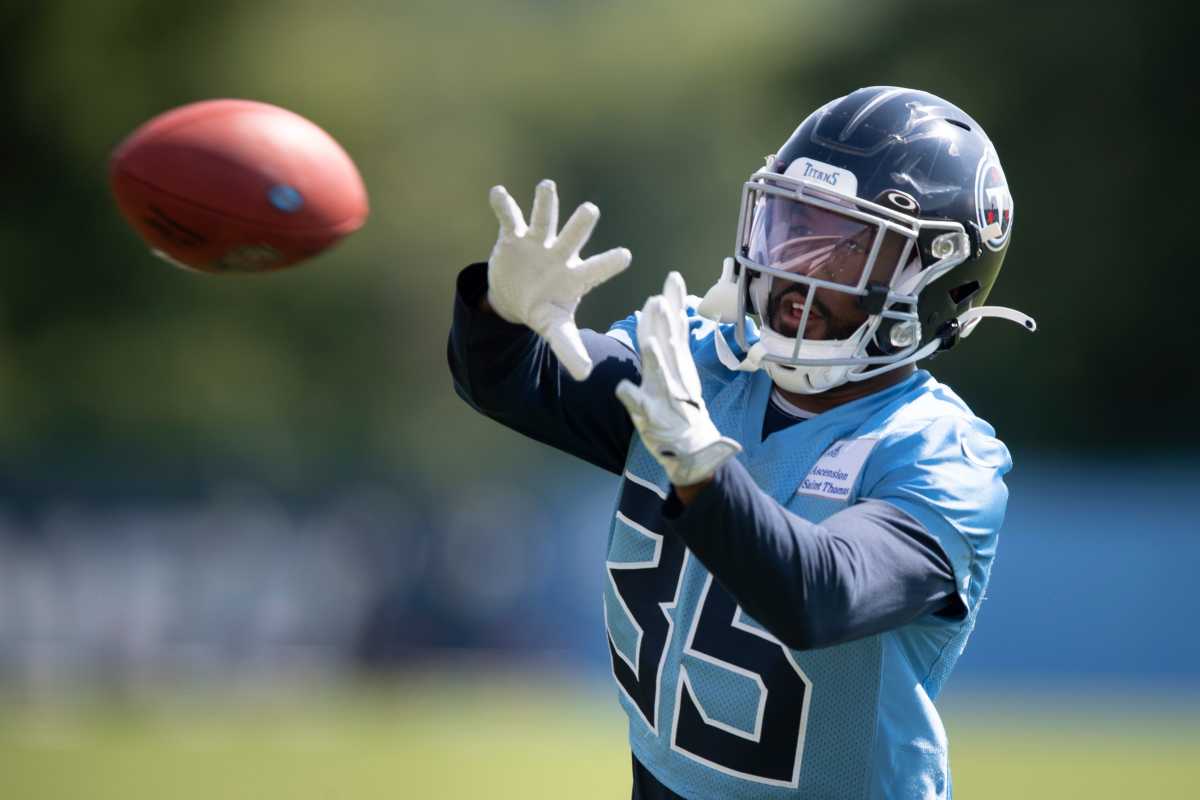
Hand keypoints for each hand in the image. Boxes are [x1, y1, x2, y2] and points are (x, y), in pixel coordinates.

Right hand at [487, 180, 631, 380]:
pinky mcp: (513, 236)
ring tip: (547, 186)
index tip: (626, 256)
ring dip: (546, 204)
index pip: (595, 270)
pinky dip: (503, 205)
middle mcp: (560, 255)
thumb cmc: (544, 307)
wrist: (515, 294)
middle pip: (573, 238)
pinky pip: (509, 217)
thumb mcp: (555, 328)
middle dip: (580, 225)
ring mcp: (537, 243)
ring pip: (544, 220)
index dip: (608, 264)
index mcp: (575, 277)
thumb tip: (585, 375)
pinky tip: (498, 193)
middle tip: (591, 210)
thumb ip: (569, 348)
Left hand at [615, 272, 741, 486]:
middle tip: (663, 295)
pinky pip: (641, 406)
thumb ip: (667, 339)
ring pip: (660, 372)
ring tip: (649, 338)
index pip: (673, 328)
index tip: (673, 278)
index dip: (673, 304)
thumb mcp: (676, 370)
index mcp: (676, 362)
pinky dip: (633, 397)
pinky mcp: (653, 416)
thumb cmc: (681, 408)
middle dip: (666, 321)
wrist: (694, 448)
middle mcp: (673, 375)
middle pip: (669, 344)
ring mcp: (665, 395)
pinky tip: (622, 388)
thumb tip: (662, 308)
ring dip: (655, 355)